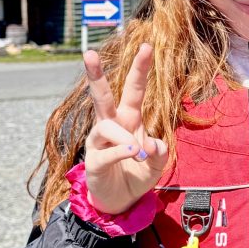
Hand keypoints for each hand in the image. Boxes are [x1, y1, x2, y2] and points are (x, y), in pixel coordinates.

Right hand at [82, 43, 167, 214]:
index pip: (133, 90)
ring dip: (123, 136)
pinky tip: (132, 153)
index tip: (146, 46)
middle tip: (88, 53)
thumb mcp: (157, 164)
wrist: (121, 202)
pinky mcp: (94, 162)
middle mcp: (111, 125)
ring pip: (104, 125)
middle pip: (102, 96)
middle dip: (96, 75)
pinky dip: (120, 151)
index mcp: (129, 119)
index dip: (140, 69)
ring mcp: (99, 143)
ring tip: (138, 151)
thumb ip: (160, 152)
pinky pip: (106, 152)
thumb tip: (154, 145)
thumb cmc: (137, 174)